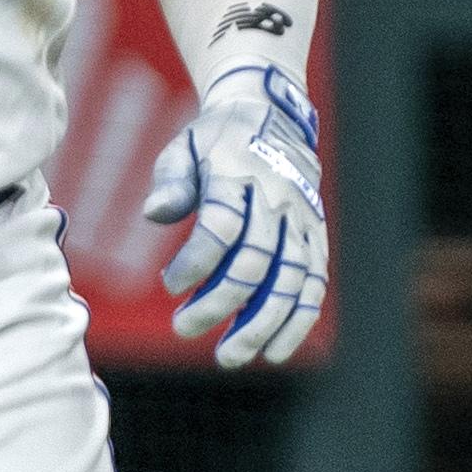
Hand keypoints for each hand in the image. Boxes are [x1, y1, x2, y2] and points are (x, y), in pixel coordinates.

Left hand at [141, 64, 326, 367]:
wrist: (272, 115)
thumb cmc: (215, 140)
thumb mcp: (184, 147)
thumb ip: (171, 181)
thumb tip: (154, 214)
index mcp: (238, 173)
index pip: (221, 225)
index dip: (196, 260)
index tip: (169, 284)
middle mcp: (277, 199)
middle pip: (255, 260)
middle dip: (221, 302)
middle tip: (184, 329)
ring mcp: (302, 220)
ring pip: (290, 280)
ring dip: (261, 323)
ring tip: (229, 355)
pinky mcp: (317, 237)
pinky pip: (314, 285)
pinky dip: (298, 320)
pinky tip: (274, 351)